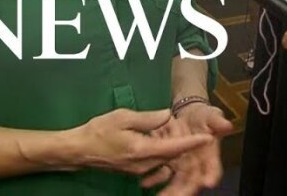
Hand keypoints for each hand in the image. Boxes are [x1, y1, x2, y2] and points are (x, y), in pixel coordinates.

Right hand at [62, 108, 213, 177]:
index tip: (207, 138)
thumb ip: (147, 118)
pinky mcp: (135, 171)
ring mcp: (139, 170)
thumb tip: (167, 115)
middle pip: (172, 156)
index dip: (191, 143)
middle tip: (198, 133)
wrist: (79, 151)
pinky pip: (156, 163)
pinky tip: (159, 141)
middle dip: (185, 146)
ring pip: (164, 160)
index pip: (173, 148)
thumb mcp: (123, 117)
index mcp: (141, 150)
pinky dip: (163, 153)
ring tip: (178, 135)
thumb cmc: (98, 131)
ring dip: (174, 150)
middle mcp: (143, 164)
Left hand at [143, 104, 232, 194]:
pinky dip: (153, 178)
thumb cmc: (203, 117)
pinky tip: (145, 182)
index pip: (213, 168)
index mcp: (209, 155)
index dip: (211, 175)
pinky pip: (161, 173)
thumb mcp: (211, 116)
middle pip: (192, 181)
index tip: (208, 183)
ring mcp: (181, 165)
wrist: (188, 114)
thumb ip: (217, 121)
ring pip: (176, 182)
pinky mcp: (167, 162)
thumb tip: (226, 125)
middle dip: (185, 191)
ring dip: (169, 191)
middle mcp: (196, 164)